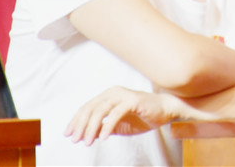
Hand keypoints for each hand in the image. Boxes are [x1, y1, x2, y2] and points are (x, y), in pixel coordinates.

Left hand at [66, 86, 180, 144]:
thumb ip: (103, 128)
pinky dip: (107, 126)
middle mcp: (113, 92)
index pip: (86, 107)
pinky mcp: (133, 101)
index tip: (68, 135)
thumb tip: (86, 136)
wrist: (166, 111)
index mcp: (108, 96)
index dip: (75, 121)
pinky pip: (115, 114)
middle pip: (90, 108)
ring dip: (91, 128)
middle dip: (80, 126)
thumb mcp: (119, 126)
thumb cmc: (143, 117)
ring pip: (100, 110)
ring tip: (87, 142)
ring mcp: (123, 95)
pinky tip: (103, 138)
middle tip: (75, 140)